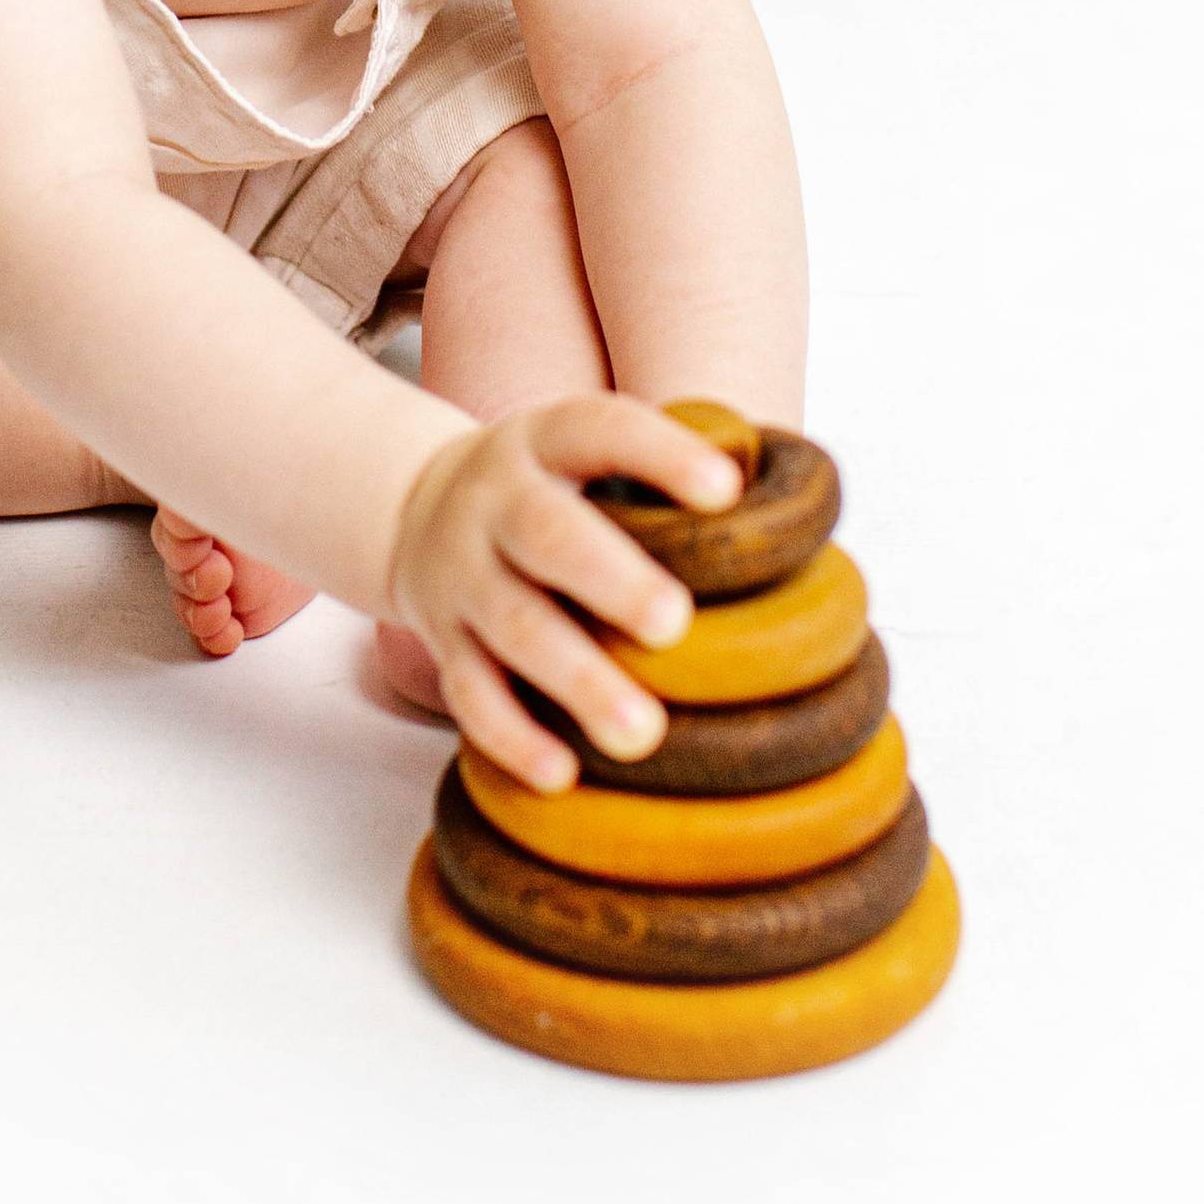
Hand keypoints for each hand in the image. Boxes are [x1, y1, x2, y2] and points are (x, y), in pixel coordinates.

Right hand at [384, 397, 743, 792]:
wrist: (415, 506)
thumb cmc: (551, 489)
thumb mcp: (586, 455)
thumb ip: (661, 479)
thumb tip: (787, 520)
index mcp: (545, 441)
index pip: (602, 429)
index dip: (662, 456)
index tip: (727, 492)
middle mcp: (495, 501)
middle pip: (546, 533)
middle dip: (612, 580)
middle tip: (676, 625)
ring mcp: (462, 573)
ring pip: (513, 624)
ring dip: (577, 679)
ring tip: (643, 734)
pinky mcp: (443, 641)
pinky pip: (469, 692)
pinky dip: (512, 736)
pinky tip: (562, 774)